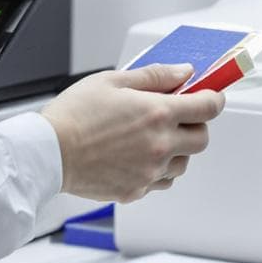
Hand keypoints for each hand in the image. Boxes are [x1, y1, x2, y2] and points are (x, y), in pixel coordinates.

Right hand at [40, 65, 223, 202]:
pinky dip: (157, 170)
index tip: (210, 96)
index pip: (208, 107)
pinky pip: (161, 181)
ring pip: (183, 163)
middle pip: (202, 139)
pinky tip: (138, 157)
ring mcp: (149, 171)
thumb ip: (154, 76)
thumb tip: (183, 73)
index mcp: (157, 113)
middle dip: (195, 125)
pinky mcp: (136, 190)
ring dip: (177, 149)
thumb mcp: (112, 80)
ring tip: (151, 138)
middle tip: (175, 117)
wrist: (48, 153)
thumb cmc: (73, 115)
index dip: (213, 99)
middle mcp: (159, 145)